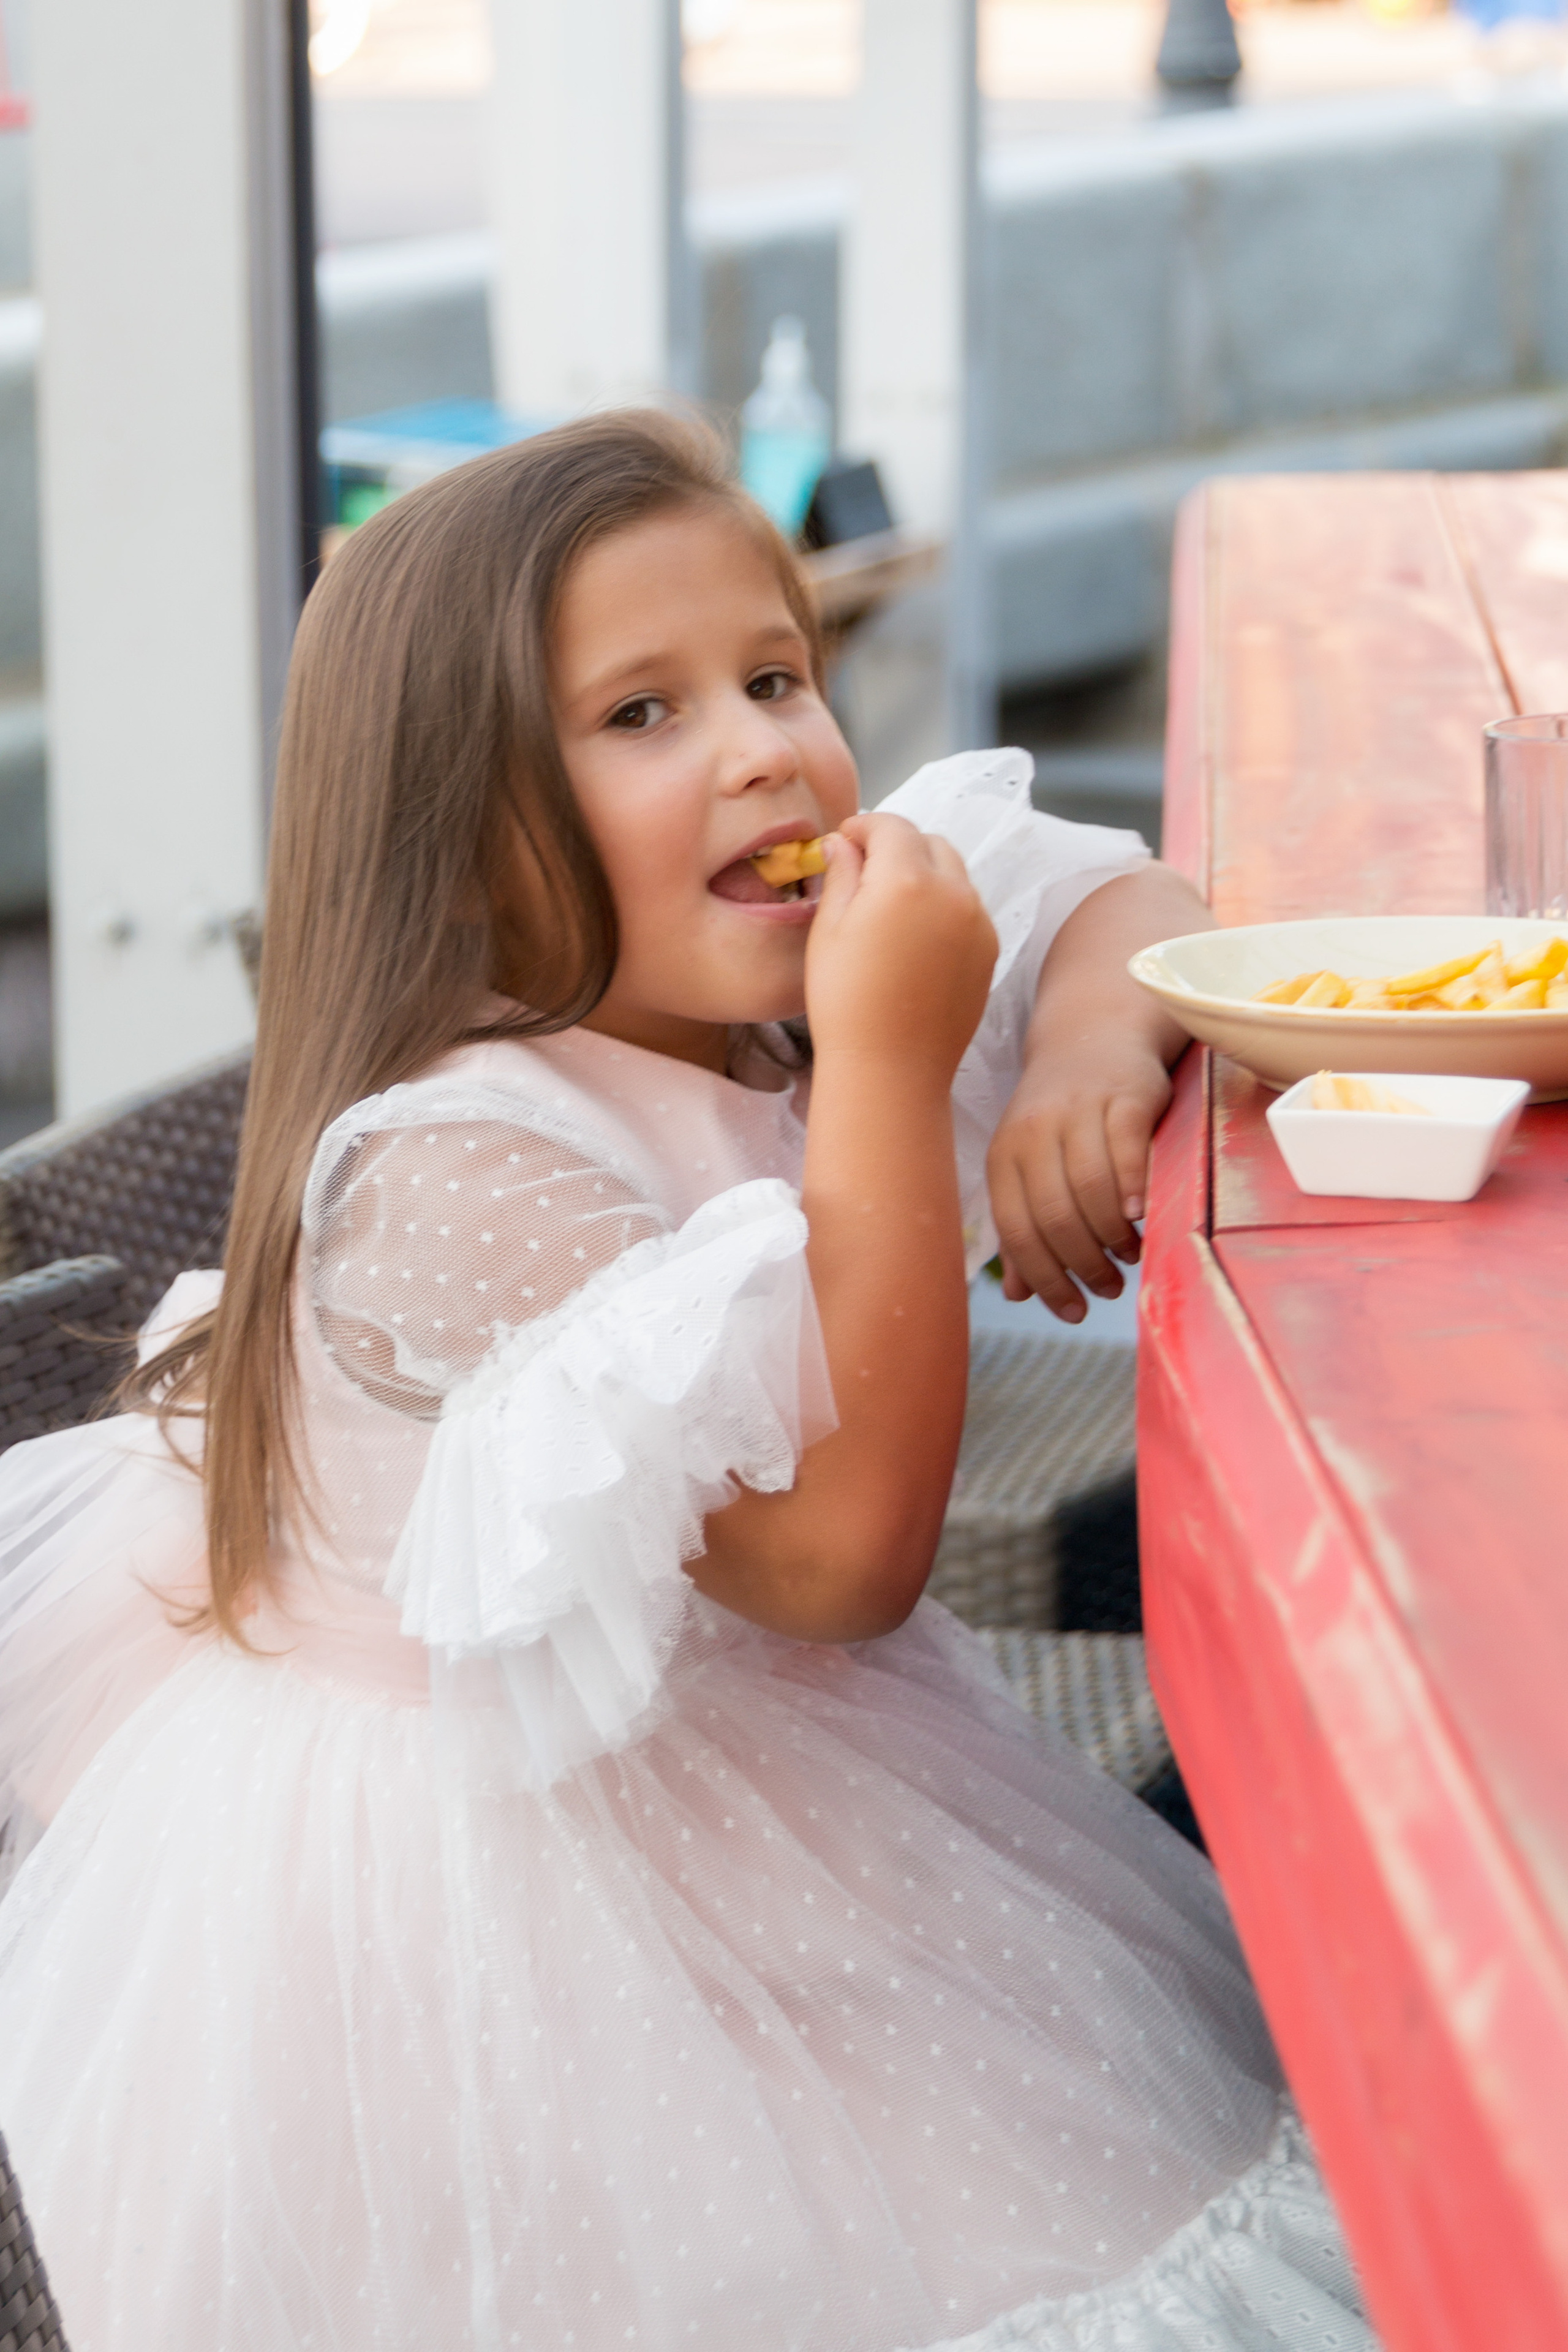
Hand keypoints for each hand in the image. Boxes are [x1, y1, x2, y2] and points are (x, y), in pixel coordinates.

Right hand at [805, 813, 997, 1091]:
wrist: (891, 1070)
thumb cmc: (846, 1004)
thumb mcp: (828, 931)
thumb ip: (841, 874)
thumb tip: (843, 843)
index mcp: (906, 879)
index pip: (891, 826)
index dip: (863, 826)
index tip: (845, 840)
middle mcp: (953, 891)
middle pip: (928, 842)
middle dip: (897, 846)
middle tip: (866, 870)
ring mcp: (978, 921)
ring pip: (954, 872)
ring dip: (924, 872)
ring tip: (891, 906)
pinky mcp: (990, 949)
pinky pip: (968, 907)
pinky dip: (944, 905)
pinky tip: (916, 937)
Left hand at [985, 1033, 1171, 1321]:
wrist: (1093, 1038)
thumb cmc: (1059, 1118)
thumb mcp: (1028, 1167)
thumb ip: (1024, 1228)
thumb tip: (1020, 1295)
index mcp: (1004, 1156)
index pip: (1017, 1230)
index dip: (1044, 1278)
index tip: (1072, 1311)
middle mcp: (1033, 1132)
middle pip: (1055, 1215)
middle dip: (1083, 1264)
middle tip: (1108, 1287)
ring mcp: (1078, 1111)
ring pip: (1090, 1187)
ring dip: (1112, 1235)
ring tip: (1129, 1256)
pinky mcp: (1123, 1096)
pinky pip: (1126, 1148)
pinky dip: (1133, 1185)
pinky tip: (1140, 1214)